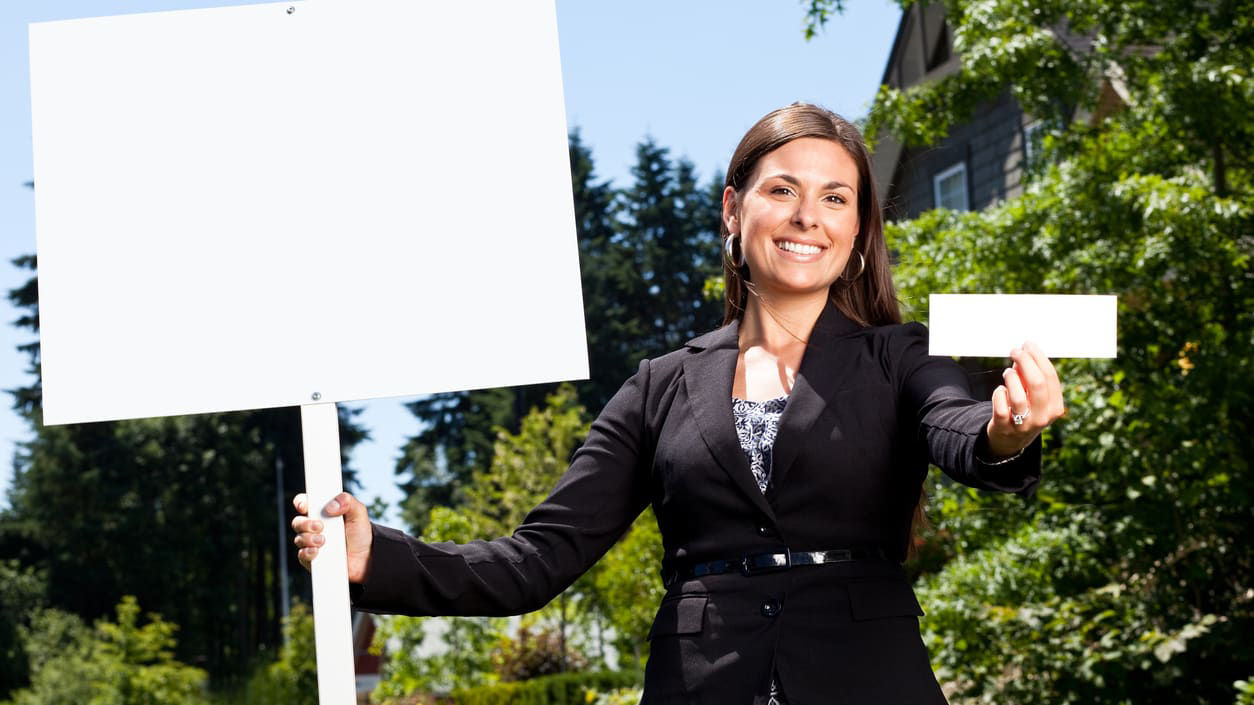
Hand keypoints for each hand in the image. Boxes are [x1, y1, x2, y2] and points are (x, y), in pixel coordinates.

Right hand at [291, 491, 372, 583]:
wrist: (366, 557)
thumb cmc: (360, 532)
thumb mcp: (358, 512)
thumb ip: (347, 501)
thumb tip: (330, 506)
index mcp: (322, 512)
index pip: (304, 503)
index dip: (301, 503)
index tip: (305, 506)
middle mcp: (313, 527)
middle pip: (297, 522)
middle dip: (305, 523)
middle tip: (320, 526)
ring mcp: (311, 543)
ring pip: (299, 539)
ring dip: (308, 539)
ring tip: (323, 541)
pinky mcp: (312, 558)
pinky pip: (302, 555)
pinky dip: (307, 552)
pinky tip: (317, 552)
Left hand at [986, 341, 1064, 457]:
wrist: (1011, 438)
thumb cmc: (1025, 408)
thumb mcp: (1033, 395)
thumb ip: (1030, 376)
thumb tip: (1025, 351)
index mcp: (1055, 407)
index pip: (1050, 377)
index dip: (1038, 357)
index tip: (1028, 345)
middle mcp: (1042, 417)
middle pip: (1037, 384)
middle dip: (1025, 362)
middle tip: (1015, 351)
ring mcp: (1024, 425)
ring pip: (1018, 397)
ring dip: (1011, 379)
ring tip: (1007, 373)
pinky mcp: (1004, 428)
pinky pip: (1001, 408)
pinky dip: (999, 394)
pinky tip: (1000, 390)